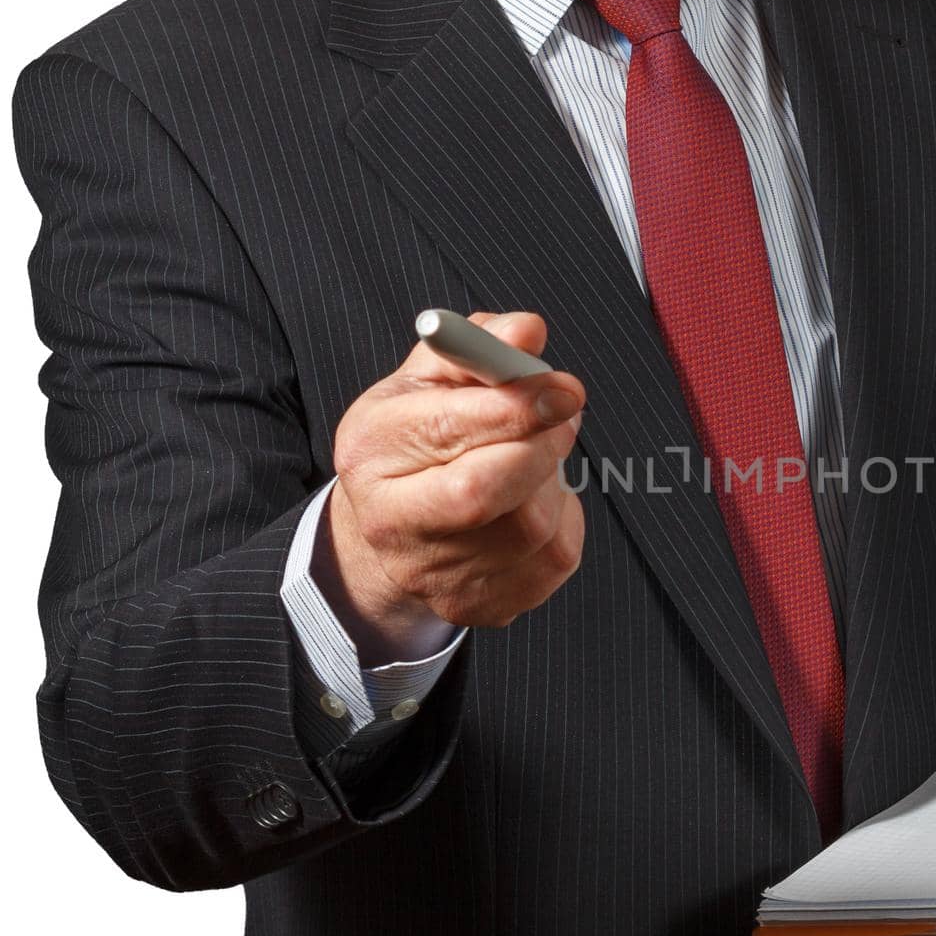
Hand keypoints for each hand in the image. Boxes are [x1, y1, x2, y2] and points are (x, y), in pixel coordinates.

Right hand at [320, 311, 586, 662]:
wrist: (396, 527)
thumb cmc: (418, 438)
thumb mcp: (430, 380)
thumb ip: (478, 347)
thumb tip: (527, 330)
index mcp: (370, 451)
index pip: (447, 430)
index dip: (515, 406)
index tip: (565, 386)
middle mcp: (391, 522)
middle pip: (484, 491)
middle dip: (542, 443)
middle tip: (565, 408)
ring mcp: (435, 575)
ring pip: (531, 525)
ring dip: (554, 478)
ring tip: (537, 453)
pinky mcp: (483, 605)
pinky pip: (554, 556)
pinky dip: (562, 517)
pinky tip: (535, 498)